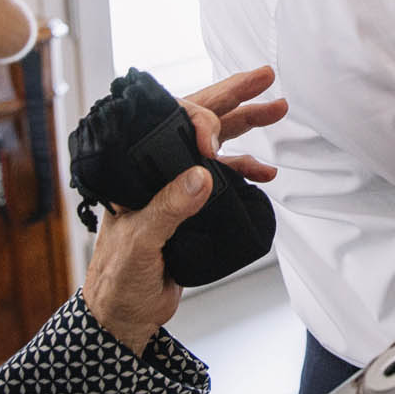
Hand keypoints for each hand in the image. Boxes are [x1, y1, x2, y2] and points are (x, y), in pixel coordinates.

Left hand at [80, 66, 289, 352]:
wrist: (123, 316)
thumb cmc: (117, 279)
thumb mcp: (139, 243)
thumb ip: (169, 208)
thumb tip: (203, 175)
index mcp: (136, 169)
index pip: (172, 124)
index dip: (200, 122)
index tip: (214, 145)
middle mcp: (157, 170)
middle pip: (199, 120)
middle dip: (234, 96)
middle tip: (266, 77)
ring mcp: (176, 187)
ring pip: (217, 144)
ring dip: (247, 126)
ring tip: (278, 109)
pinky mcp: (192, 209)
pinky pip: (224, 178)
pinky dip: (247, 170)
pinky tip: (266, 172)